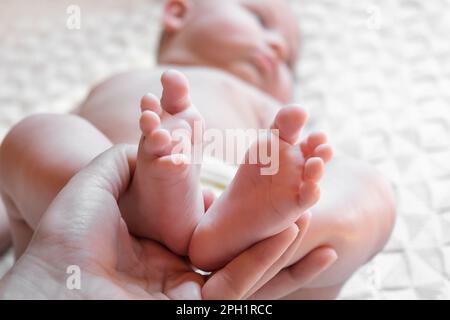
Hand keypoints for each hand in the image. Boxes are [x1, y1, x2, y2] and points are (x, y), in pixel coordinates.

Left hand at [0, 145, 299, 298]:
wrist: (52, 288)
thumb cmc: (66, 237)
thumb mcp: (97, 184)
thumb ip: (126, 159)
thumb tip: (151, 138)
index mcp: (159, 246)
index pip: (212, 221)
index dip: (241, 200)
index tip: (267, 175)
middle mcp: (179, 272)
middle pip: (239, 246)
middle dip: (277, 225)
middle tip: (309, 195)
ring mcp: (189, 293)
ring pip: (252, 269)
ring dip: (286, 244)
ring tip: (317, 216)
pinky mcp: (198, 308)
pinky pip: (243, 285)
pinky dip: (272, 260)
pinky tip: (297, 232)